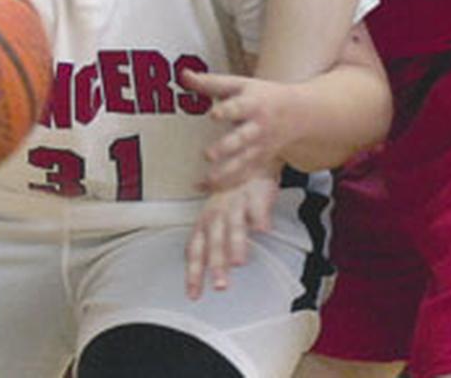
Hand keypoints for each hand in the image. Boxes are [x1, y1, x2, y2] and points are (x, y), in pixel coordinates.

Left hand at [183, 69, 297, 190]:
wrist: (298, 114)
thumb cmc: (261, 97)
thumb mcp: (239, 85)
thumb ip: (210, 83)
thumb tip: (184, 74)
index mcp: (252, 105)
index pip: (238, 108)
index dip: (227, 111)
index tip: (214, 114)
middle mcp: (257, 128)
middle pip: (242, 139)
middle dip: (227, 148)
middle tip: (208, 155)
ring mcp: (259, 148)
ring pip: (243, 163)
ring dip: (226, 173)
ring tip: (208, 179)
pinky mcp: (259, 163)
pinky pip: (242, 176)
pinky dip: (225, 185)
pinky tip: (205, 188)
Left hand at [184, 175, 277, 299]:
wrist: (249, 155)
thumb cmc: (230, 188)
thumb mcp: (211, 213)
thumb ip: (203, 233)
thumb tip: (187, 255)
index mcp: (206, 221)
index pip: (195, 250)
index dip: (193, 272)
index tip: (194, 295)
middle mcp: (218, 213)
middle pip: (214, 242)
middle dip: (216, 264)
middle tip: (220, 287)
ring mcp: (236, 203)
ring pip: (234, 225)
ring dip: (236, 244)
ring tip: (239, 263)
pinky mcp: (256, 193)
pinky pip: (258, 205)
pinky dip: (259, 215)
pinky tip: (264, 229)